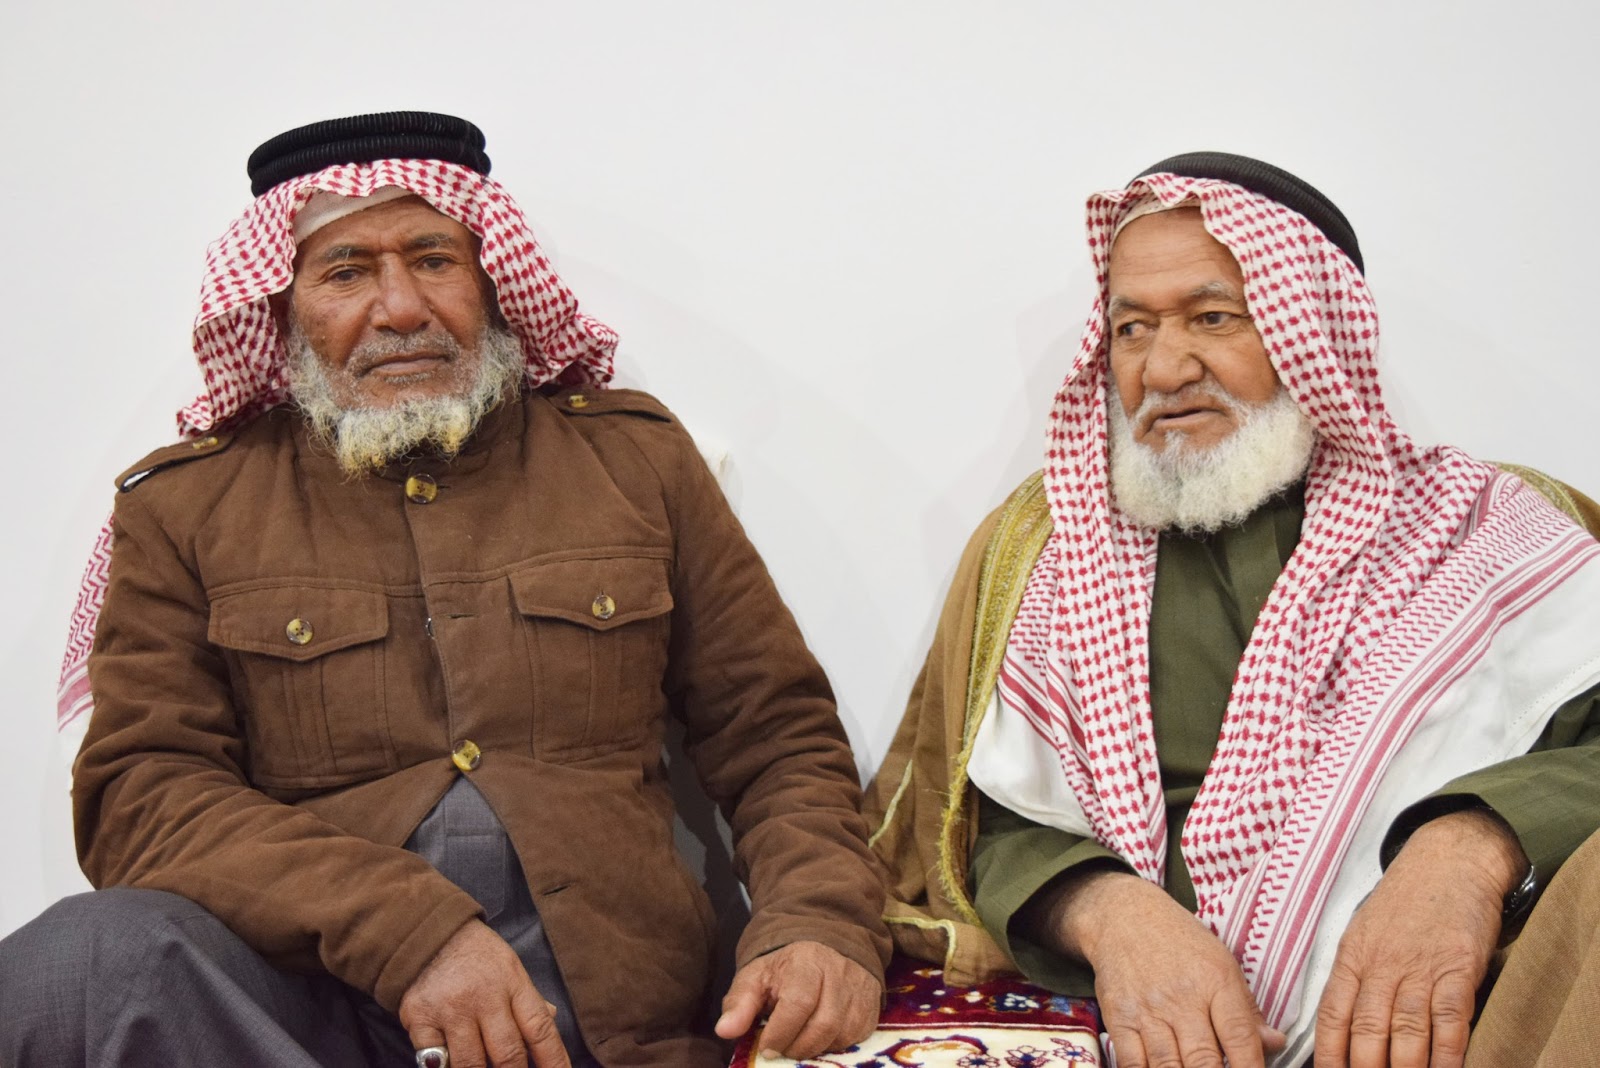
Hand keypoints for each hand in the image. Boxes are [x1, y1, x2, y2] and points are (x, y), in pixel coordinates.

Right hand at [399, 919, 571, 1067]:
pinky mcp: (419, 1019)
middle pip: (508, 1055)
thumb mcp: (510, 968)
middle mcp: (483, 997)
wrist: (428, 933)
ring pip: (471, 1065)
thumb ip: (528, 999)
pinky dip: (445, 1067)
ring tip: (485, 1067)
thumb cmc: (477, 956)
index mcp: (513, 983)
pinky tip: (450, 1060)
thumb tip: (552, 1020)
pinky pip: (435, 1061)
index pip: (540, 1030)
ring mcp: (450, 1010)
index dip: (554, 1060)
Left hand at [714, 940, 881, 1059]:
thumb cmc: (785, 967)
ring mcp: (860, 989)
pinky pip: (857, 1037)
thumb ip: (739, 1004)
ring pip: (842, 1034)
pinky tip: (819, 1039)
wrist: (825, 946)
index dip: (781, 1033)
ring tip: (798, 1043)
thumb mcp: (756, 977)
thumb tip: (724, 1031)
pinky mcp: (872, 1006)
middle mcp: (839, 973)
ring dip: (816, 1049)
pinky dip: (836, 1046)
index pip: (798, 1003)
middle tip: (781, 1050)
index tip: (766, 1047)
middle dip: (798, 1047)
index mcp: (807, 962)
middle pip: (824, 1024)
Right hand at [1030, 869, 1283, 1067]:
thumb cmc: (1179, 941)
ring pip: (1169, 1067)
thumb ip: (1246, 1009)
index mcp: (1216, 980)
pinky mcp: (1118, 1017)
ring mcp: (1148, 1009)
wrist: (1123, 916)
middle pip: (1204, 1060)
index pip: (1240, 1038)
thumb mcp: (1221, 961)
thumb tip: (1275, 1044)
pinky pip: (1133, 1062)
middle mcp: (1182, 997)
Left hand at [1314, 808, 1525, 1067]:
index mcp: (1353, 956)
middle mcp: (1382, 965)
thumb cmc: (1406, 901)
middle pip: (1367, 1030)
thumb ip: (1355, 974)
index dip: (1330, 1051)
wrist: (1449, 860)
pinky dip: (1446, 1054)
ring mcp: (1420, 968)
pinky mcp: (1457, 968)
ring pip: (1406, 1032)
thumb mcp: (1364, 930)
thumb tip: (1342, 1021)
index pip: (1333, 1014)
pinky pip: (1449, 1021)